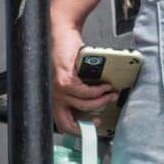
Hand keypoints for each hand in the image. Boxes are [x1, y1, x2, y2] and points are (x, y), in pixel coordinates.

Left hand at [51, 19, 113, 136]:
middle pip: (68, 123)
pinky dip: (100, 90)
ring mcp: (58, 90)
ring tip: (110, 93)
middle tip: (100, 119)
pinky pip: (86, 92)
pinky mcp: (64, 81)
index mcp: (54, 98)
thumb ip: (78, 90)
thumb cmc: (66, 53)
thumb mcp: (70, 76)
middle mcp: (53, 97)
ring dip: (102, 101)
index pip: (63, 124)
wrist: (61, 32)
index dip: (78, 131)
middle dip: (88, 124)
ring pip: (85, 105)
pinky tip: (106, 85)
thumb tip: (97, 102)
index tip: (93, 126)